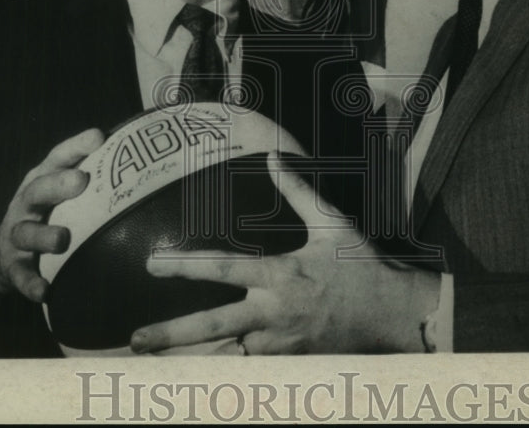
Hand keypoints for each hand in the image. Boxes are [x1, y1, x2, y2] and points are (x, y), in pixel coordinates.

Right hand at [0, 128, 101, 301]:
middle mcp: (27, 203)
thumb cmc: (51, 212)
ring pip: (26, 232)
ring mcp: (17, 234)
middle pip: (38, 189)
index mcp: (43, 179)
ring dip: (43, 235)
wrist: (7, 253)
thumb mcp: (65, 190)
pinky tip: (43, 290)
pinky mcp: (12, 265)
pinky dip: (30, 282)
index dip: (76, 147)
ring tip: (63, 238)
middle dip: (57, 184)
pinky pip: (20, 274)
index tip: (98, 137)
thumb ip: (95, 173)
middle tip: (80, 181)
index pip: (58, 157)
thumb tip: (145, 152)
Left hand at [130, 151, 440, 354]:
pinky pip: (249, 367)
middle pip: (214, 326)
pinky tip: (193, 373)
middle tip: (136, 339)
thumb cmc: (360, 263)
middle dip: (172, 334)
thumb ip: (297, 190)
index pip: (225, 269)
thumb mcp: (331, 222)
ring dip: (191, 358)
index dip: (187, 266)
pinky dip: (224, 367)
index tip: (153, 262)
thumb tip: (273, 155)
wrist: (392, 314)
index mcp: (282, 274)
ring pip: (227, 353)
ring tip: (150, 363)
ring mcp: (281, 343)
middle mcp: (276, 313)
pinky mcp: (289, 362)